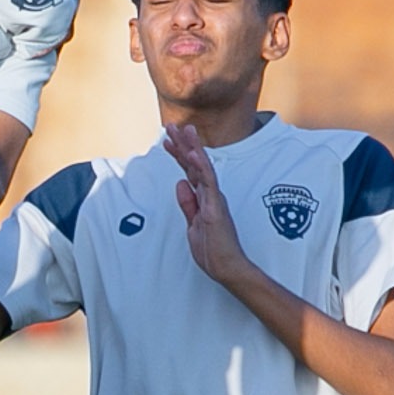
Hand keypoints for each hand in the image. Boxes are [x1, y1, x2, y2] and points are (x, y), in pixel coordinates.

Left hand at [164, 122, 256, 288]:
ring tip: (184, 130)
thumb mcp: (193, 224)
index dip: (178, 156)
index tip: (166, 141)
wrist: (226, 268)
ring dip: (193, 147)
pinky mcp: (216, 207)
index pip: (189, 172)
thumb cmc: (213, 250)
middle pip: (194, 165)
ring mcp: (214, 199)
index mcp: (204, 199)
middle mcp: (210, 195)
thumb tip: (180, 183)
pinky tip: (194, 153)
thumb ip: (188, 204)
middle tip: (170, 126)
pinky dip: (201, 166)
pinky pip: (208, 182)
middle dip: (182, 145)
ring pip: (202, 167)